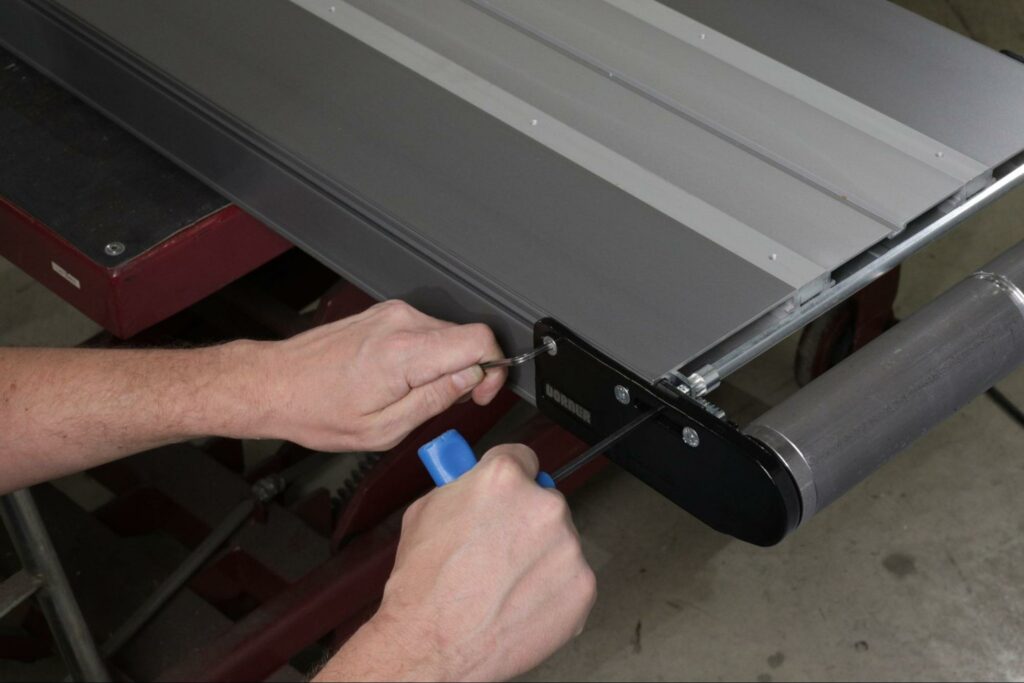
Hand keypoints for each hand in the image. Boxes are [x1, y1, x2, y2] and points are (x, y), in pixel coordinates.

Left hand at [251, 300, 506, 450]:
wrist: (276, 384)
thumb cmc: (317, 409)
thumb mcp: (384, 429)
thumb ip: (436, 401)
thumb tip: (472, 380)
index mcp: (404, 352)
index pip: (479, 340)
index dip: (492, 368)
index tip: (480, 393)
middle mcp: (400, 323)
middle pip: (466, 337)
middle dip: (467, 372)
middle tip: (443, 403)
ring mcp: (391, 314)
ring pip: (447, 335)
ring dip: (444, 365)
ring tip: (412, 393)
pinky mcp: (384, 314)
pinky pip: (425, 332)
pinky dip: (425, 356)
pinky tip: (399, 379)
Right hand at [317, 444, 596, 681]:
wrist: (433, 643)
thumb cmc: (424, 586)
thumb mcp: (427, 510)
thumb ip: (463, 487)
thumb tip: (475, 481)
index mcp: (503, 479)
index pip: (523, 458)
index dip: (511, 477)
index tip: (509, 490)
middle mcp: (542, 506)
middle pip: (544, 500)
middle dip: (525, 520)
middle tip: (500, 546)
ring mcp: (567, 547)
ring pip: (559, 541)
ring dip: (539, 556)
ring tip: (503, 582)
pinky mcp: (582, 586)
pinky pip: (571, 578)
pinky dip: (551, 589)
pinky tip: (519, 601)